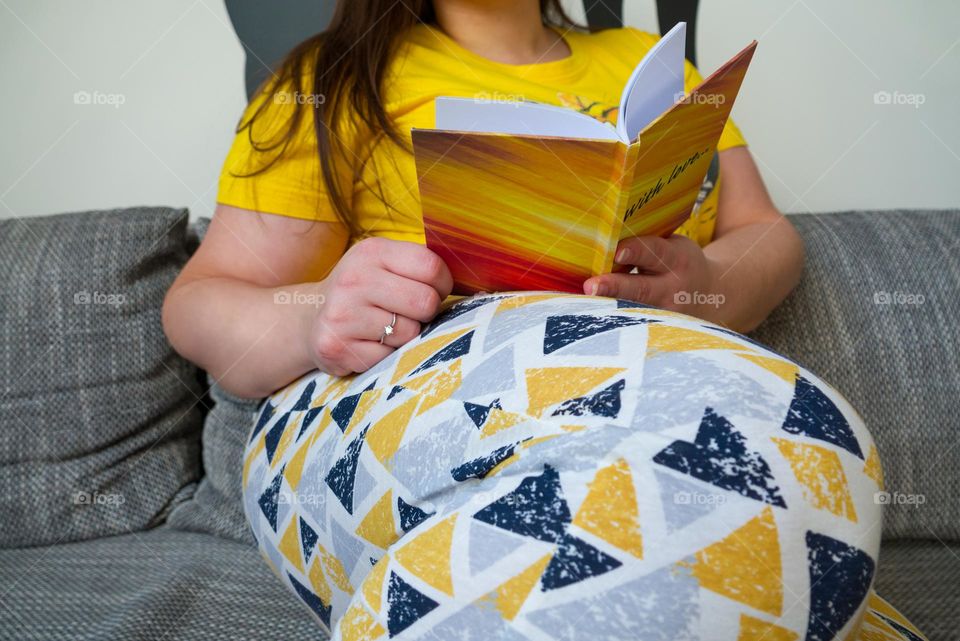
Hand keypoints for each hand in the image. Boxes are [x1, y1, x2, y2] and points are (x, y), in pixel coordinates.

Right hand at [303, 237, 452, 375]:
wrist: (309, 316)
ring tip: (382, 328)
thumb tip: (469, 280)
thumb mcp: (383, 263)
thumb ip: (418, 266)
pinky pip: (388, 358)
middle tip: (407, 312)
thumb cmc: (362, 290)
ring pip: (409, 334)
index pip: (431, 267)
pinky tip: (367, 343)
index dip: (442, 284)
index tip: (433, 290)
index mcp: (372, 252)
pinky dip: (385, 356)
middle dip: (425, 313)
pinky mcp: (336, 347)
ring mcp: (342, 315)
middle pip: (425, 302)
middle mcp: (354, 279)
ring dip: (404, 336)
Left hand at [583, 235, 720, 316]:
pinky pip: (631, 324)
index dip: (636, 251)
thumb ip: (646, 246)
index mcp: (678, 259)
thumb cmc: (677, 262)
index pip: (655, 252)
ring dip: (607, 309)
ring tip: (585, 306)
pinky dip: (611, 320)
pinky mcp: (657, 329)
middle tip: (591, 286)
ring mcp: (665, 313)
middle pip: (641, 289)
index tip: (618, 251)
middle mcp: (672, 288)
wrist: (710, 294)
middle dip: (615, 287)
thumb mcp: (672, 247)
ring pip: (634, 312)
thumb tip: (602, 242)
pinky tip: (590, 317)